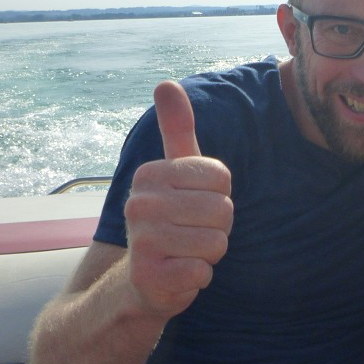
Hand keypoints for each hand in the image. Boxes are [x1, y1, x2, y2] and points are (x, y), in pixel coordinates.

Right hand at [124, 81, 233, 317]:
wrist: (143, 279)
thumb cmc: (171, 220)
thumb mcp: (176, 173)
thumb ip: (176, 129)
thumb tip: (166, 83)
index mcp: (150, 174)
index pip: (221, 178)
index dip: (219, 196)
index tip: (194, 206)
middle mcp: (140, 203)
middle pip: (222, 211)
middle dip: (217, 228)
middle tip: (191, 234)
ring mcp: (141, 241)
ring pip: (216, 242)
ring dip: (209, 253)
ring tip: (184, 252)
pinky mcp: (149, 277)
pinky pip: (202, 271)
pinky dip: (198, 277)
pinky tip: (178, 274)